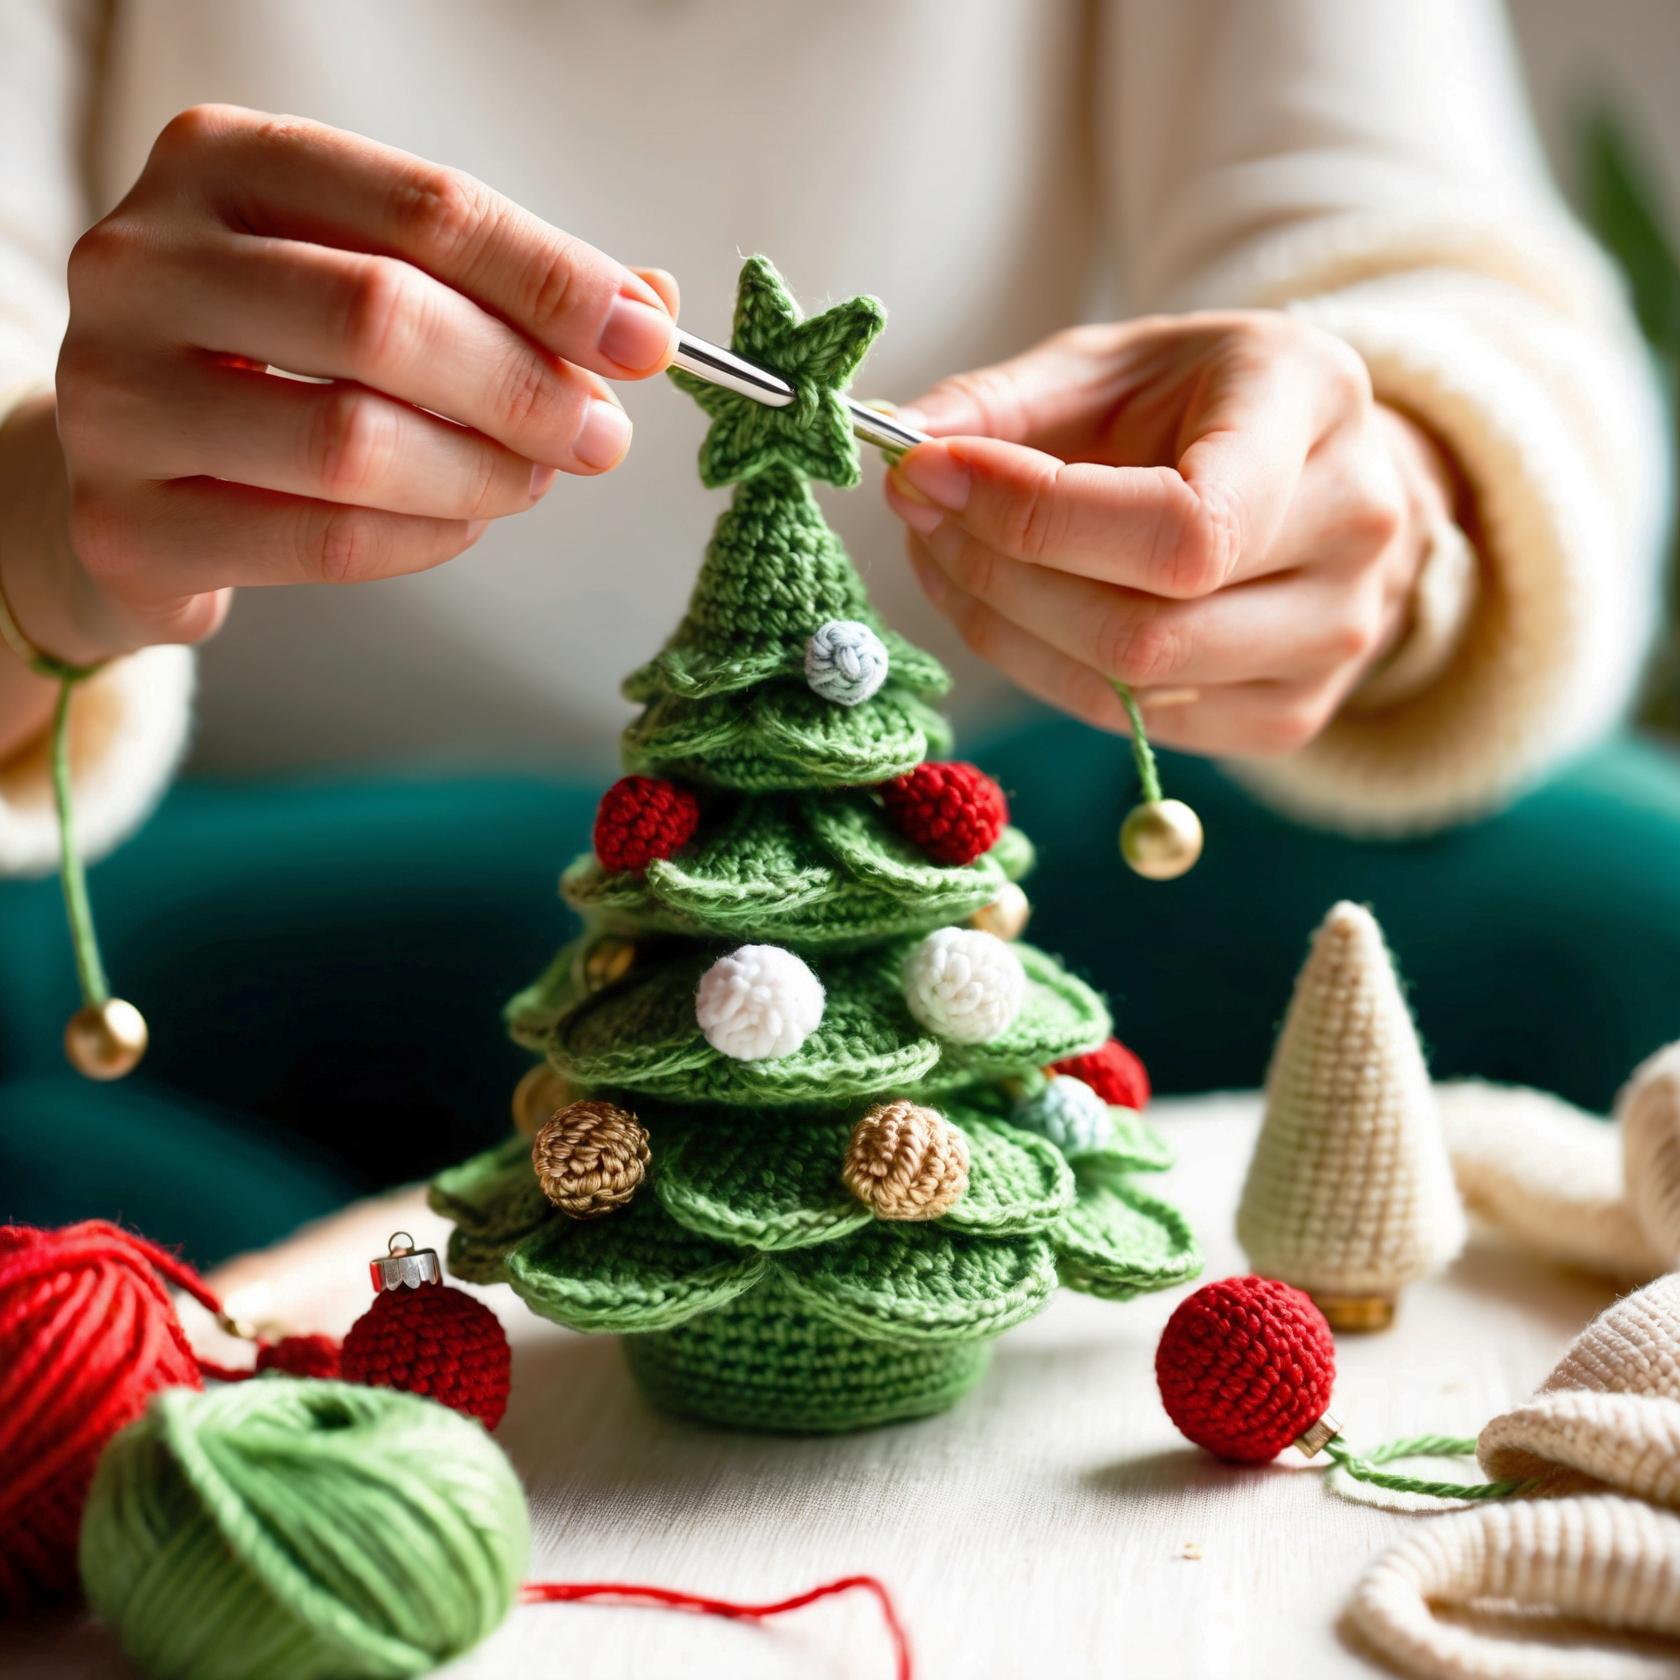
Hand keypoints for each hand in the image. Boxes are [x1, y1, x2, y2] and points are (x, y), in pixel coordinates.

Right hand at [3, 104, 677, 672]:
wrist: (135, 467)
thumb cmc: (277, 361)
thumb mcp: (375, 282)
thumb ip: (503, 288)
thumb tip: (654, 307)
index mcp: (222, 163)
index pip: (422, 206)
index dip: (552, 279)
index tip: (647, 342)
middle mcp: (144, 261)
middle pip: (383, 318)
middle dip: (525, 387)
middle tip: (600, 438)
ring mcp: (115, 393)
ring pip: (352, 442)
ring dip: (484, 475)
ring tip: (534, 481)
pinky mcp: (126, 522)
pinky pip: (324, 541)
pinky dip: (428, 540)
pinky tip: (461, 525)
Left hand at [885, 312, 1456, 757]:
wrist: (1306, 473)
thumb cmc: (1198, 404)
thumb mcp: (1109, 363)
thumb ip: (1000, 403)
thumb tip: (900, 445)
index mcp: (1314, 409)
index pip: (1183, 523)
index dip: (1039, 519)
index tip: (930, 474)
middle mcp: (1354, 532)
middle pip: (1146, 624)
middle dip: (998, 574)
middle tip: (921, 515)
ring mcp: (1335, 641)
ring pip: (1131, 686)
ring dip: (1003, 626)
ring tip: (946, 556)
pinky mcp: (1290, 717)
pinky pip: (1133, 723)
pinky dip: (1039, 668)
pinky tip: (1003, 609)